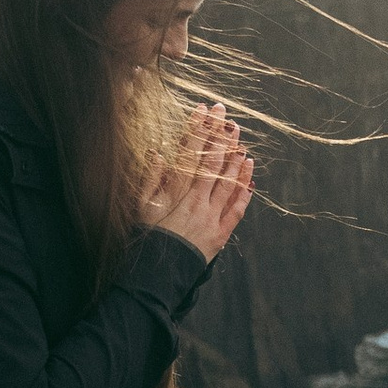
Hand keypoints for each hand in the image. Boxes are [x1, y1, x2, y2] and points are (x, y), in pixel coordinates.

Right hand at [143, 100, 254, 262]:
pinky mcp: (220, 234)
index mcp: (174, 192)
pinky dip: (245, 190)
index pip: (190, 153)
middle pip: (212, 162)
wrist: (156, 276)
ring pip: (227, 182)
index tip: (204, 111)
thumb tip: (157, 151)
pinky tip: (250, 174)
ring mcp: (210, 217)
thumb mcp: (137, 207)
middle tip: (226, 115)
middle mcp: (196, 201)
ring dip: (235, 158)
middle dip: (220, 136)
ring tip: (240, 138)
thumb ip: (148, 178)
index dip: (198, 130)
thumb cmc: (143, 240)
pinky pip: (236, 209)